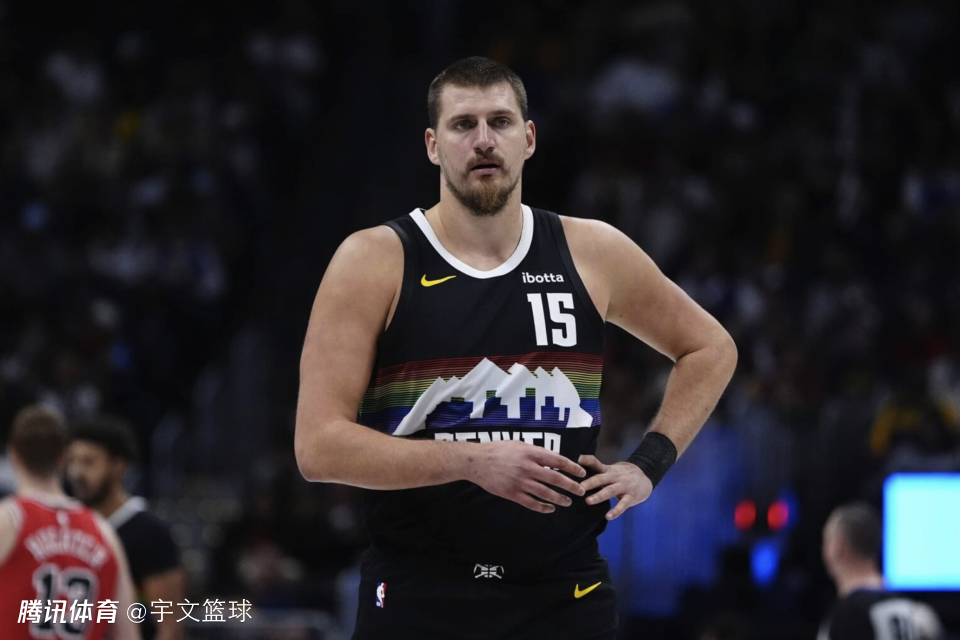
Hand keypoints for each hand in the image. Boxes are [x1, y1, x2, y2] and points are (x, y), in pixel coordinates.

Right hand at [464, 441, 586, 512]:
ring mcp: (520, 482)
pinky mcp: (512, 493)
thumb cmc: (499, 450)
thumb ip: (536, 452)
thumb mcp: (519, 445)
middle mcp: (528, 468)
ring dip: (559, 499)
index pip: (558, 461)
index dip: (572, 467)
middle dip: (571, 486)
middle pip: (555, 479)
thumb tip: (554, 460)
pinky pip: (531, 503)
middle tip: (581, 491)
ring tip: (568, 502)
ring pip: (545, 493)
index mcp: (531, 453)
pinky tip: (550, 509)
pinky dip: (543, 507)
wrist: (477, 462)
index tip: (581, 473)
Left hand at [578, 455, 652, 520]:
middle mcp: (614, 477)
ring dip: (599, 496)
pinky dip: (616, 511)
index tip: (574, 461)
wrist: (646, 475)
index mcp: (608, 470)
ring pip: (610, 491)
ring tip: (588, 501)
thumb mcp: (611, 469)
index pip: (595, 462)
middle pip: (601, 478)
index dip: (585, 461)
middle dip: (589, 483)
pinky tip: (608, 516)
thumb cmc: (622, 474)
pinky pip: (623, 505)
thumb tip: (576, 472)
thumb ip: (597, 471)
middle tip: (577, 487)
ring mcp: (623, 487)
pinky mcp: (630, 497)